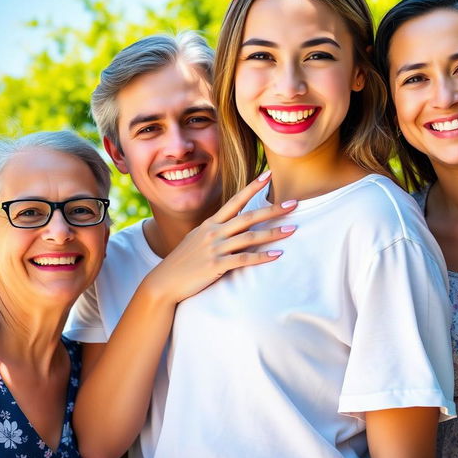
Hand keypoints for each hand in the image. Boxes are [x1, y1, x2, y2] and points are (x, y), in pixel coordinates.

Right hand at [144, 171, 295, 303]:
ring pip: (250, 236)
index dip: (253, 187)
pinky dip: (262, 256)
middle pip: (249, 216)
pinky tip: (277, 254)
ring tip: (293, 229)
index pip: (236, 200)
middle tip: (294, 203)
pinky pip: (244, 259)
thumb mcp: (196, 239)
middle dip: (273, 209)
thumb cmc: (183, 261)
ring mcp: (215, 248)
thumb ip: (214, 230)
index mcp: (210, 223)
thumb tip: (230, 224)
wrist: (164, 282)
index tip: (269, 174)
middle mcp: (214, 232)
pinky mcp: (216, 265)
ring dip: (273, 232)